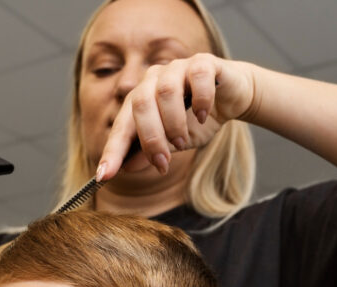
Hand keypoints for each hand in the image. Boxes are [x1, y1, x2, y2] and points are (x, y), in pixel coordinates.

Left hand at [96, 55, 255, 180]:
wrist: (232, 97)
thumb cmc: (198, 119)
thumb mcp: (173, 142)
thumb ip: (150, 151)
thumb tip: (126, 168)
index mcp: (140, 100)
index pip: (121, 126)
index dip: (112, 151)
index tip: (104, 176)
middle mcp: (154, 80)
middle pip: (141, 104)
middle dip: (150, 138)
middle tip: (162, 163)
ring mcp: (177, 68)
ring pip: (167, 92)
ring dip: (174, 123)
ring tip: (183, 142)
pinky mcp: (203, 62)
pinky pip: (198, 77)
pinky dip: (201, 100)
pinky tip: (204, 116)